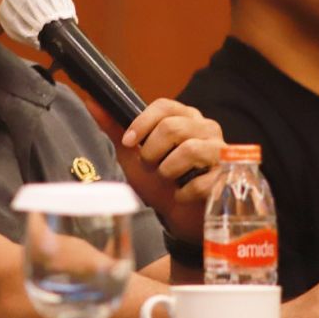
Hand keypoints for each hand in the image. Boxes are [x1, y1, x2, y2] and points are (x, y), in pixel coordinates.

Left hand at [87, 98, 222, 242]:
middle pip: (174, 127)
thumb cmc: (159, 181)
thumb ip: (116, 129)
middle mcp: (206, 127)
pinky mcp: (227, 177)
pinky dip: (183, 192)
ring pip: (189, 150)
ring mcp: (220, 151)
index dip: (142, 123)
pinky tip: (180, 196)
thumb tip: (91, 101)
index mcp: (185, 116)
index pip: (164, 106)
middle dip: (152, 152)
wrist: (179, 216)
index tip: (128, 143)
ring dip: (168, 170)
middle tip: (149, 166)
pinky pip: (202, 181)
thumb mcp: (134, 155)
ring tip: (166, 179)